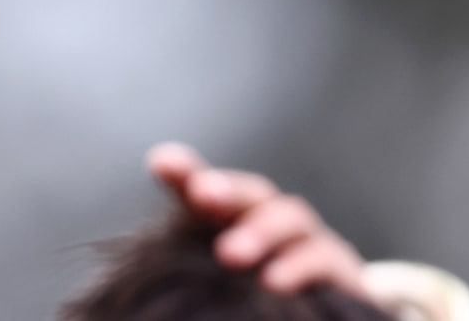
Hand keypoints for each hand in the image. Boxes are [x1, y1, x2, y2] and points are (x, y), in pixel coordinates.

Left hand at [146, 141, 366, 296]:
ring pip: (288, 217)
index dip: (185, 172)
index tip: (162, 164)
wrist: (322, 317)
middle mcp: (269, 220)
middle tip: (202, 193)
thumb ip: (179, 277)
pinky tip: (273, 282)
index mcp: (230, 221)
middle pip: (249, 194)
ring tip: (230, 255)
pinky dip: (298, 266)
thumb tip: (128, 302)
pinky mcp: (340, 269)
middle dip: (227, 189)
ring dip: (260, 230)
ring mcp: (307, 240)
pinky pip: (320, 258)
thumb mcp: (212, 285)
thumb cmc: (250, 301)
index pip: (204, 190)